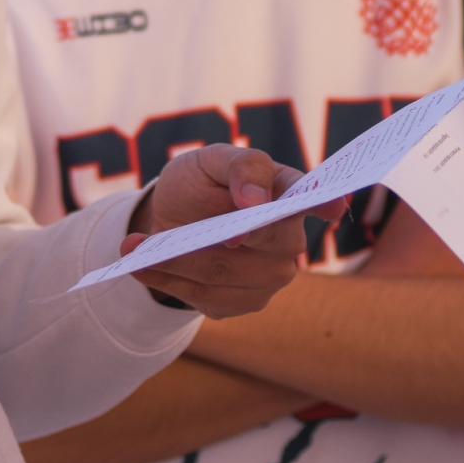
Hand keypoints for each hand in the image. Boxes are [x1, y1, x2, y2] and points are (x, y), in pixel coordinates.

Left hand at [121, 144, 346, 319]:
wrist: (174, 217)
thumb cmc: (202, 183)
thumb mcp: (210, 160)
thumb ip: (240, 167)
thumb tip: (255, 201)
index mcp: (287, 193)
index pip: (314, 196)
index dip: (324, 201)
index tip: (332, 205)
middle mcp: (288, 239)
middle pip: (262, 244)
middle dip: (212, 240)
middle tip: (167, 236)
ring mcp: (270, 276)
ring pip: (223, 274)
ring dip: (173, 262)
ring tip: (131, 247)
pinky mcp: (242, 303)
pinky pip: (204, 298)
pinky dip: (166, 280)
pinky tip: (140, 264)